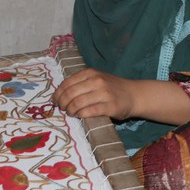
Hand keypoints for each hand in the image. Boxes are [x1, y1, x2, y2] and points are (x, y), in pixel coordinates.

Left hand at [52, 70, 189, 124]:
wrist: (133, 95)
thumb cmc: (111, 88)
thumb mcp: (95, 79)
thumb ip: (79, 83)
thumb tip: (58, 94)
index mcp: (90, 73)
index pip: (67, 83)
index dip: (58, 94)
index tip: (55, 101)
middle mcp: (96, 81)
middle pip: (70, 94)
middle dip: (62, 103)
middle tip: (62, 109)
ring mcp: (104, 93)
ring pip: (78, 103)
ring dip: (70, 110)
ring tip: (70, 113)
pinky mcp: (110, 106)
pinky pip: (89, 111)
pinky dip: (81, 114)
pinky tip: (80, 115)